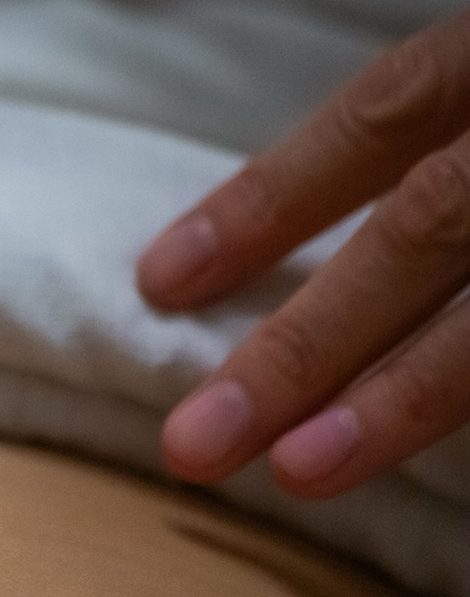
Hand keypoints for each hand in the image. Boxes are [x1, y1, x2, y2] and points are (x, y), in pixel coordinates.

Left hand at [139, 11, 469, 497]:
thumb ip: (448, 157)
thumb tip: (301, 290)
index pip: (391, 111)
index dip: (269, 195)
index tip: (157, 284)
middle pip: (438, 223)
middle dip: (309, 338)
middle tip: (194, 442)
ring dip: (411, 395)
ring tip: (301, 472)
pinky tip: (456, 485)